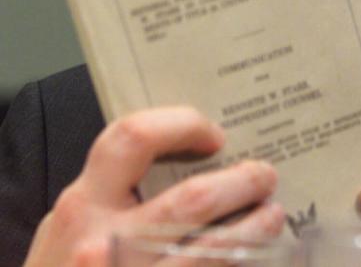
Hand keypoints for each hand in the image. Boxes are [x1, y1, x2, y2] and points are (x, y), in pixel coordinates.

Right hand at [24, 106, 284, 266]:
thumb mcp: (68, 230)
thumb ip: (110, 196)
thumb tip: (189, 160)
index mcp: (81, 208)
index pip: (134, 139)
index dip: (184, 126)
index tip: (215, 135)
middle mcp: (103, 246)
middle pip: (193, 199)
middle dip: (241, 182)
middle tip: (264, 175)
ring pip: (215, 250)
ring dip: (254, 229)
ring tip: (272, 215)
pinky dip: (239, 265)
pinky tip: (254, 257)